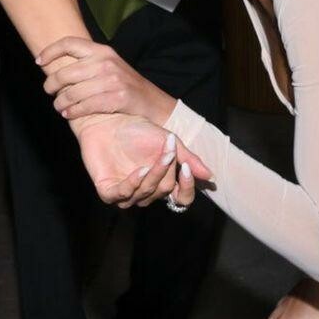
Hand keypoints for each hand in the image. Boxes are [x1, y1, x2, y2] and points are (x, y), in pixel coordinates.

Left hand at [38, 35, 173, 125]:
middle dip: (51, 84)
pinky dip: (72, 111)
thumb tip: (58, 67)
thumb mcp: (109, 66)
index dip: (50, 51)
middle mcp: (106, 62)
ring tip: (59, 106)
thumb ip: (88, 63)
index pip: (69, 43)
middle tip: (49, 91)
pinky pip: (84, 106)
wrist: (154, 103)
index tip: (39, 62)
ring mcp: (112, 80)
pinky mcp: (116, 98)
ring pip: (72, 92)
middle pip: (65, 72)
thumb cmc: (126, 85)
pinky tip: (69, 114)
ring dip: (60, 102)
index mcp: (102, 51)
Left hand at [74, 115, 212, 208]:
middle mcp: (145, 191)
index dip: (187, 188)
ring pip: (145, 194)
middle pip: (163, 192)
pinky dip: (133, 183)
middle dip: (166, 171)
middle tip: (167, 152)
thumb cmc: (138, 130)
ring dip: (153, 175)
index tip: (186, 169)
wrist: (110, 119)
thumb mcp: (169, 142)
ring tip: (157, 156)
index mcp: (162, 182)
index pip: (181, 199)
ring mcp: (126, 193)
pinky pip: (123, 195)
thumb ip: (188, 159)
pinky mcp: (107, 191)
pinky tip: (140, 170)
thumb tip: (211, 177)